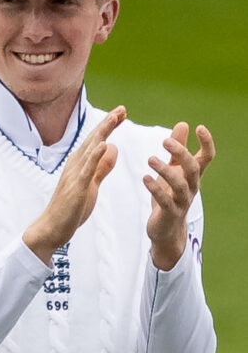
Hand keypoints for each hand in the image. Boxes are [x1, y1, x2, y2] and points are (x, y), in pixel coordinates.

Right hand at [23, 106, 125, 263]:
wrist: (53, 227)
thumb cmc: (71, 208)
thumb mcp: (91, 184)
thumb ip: (102, 167)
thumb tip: (113, 148)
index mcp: (80, 164)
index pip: (97, 140)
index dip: (108, 126)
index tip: (121, 113)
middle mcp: (75, 164)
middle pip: (94, 139)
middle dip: (108, 123)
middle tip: (122, 108)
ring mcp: (75, 175)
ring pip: (90, 149)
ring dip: (103, 132)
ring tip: (114, 118)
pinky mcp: (76, 187)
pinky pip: (87, 169)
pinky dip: (95, 155)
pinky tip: (104, 144)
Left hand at [145, 122, 214, 269]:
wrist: (166, 228)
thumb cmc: (170, 194)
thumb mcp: (174, 169)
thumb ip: (178, 148)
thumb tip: (183, 124)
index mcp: (193, 175)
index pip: (206, 157)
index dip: (207, 143)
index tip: (200, 127)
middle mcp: (191, 187)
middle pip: (192, 168)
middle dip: (181, 153)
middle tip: (164, 140)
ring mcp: (182, 201)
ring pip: (180, 185)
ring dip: (165, 171)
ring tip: (150, 159)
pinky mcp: (170, 213)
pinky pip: (165, 201)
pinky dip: (155, 189)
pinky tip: (145, 178)